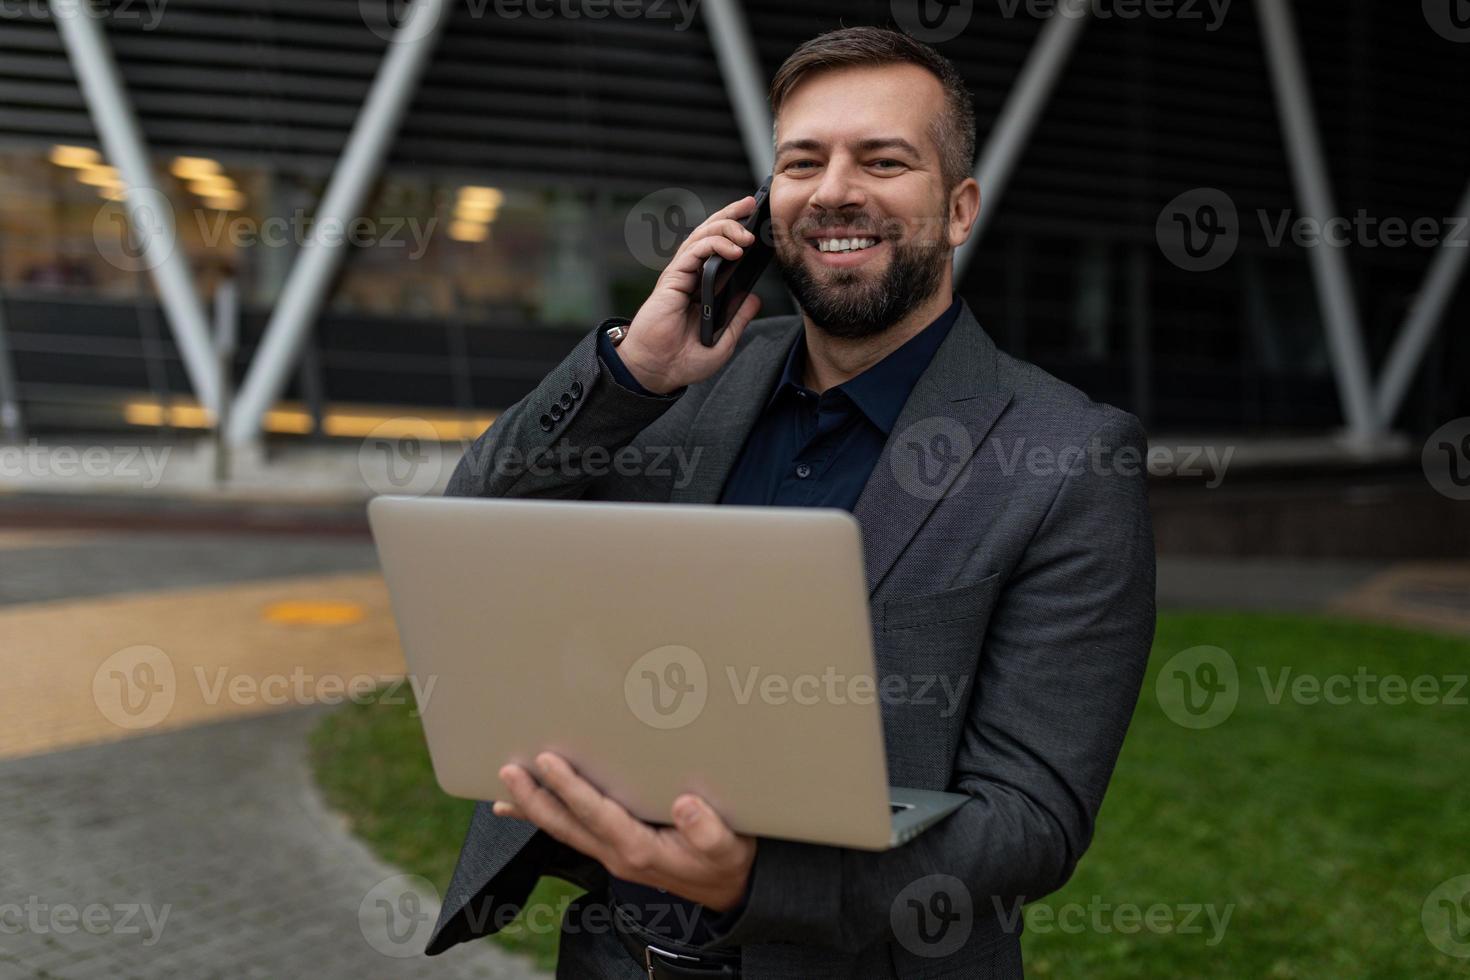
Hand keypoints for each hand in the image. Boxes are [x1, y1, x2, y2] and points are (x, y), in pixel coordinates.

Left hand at [493, 752, 755, 912]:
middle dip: (534, 798)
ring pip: (565, 830)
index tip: (547, 762)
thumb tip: (684, 805)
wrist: (732, 889)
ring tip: (504, 787)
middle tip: (508, 770)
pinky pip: (574, 833)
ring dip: (534, 807)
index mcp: (642, 849)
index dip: (570, 788)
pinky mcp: (616, 849)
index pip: (596, 814)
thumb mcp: (729, 847)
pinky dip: (548, 818)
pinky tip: (526, 808)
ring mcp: (614, 854)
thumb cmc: (729, 861)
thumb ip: (708, 831)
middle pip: (566, 825)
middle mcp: (620, 854)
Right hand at [618, 196, 765, 394]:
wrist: (658, 372)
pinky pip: (693, 252)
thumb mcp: (723, 341)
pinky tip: (733, 249)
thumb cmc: (683, 360)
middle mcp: (691, 278)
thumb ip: (738, 319)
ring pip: (702, 237)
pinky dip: (713, 245)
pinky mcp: (672, 279)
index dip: (735, 232)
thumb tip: (754, 298)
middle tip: (752, 204)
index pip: (720, 251)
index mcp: (703, 289)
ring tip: (748, 233)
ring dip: (726, 228)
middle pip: (710, 235)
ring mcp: (681, 276)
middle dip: (731, 216)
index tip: (757, 222)